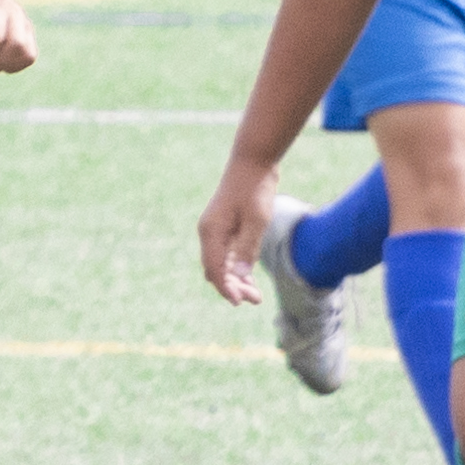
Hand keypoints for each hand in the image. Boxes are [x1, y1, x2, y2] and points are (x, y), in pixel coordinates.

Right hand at [198, 153, 281, 304]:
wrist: (253, 161)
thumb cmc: (255, 188)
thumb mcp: (256, 220)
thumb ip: (247, 248)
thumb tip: (240, 275)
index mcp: (211, 232)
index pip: (215, 269)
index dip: (227, 288)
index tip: (240, 302)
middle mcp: (209, 232)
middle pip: (216, 270)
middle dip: (233, 287)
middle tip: (255, 300)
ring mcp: (216, 229)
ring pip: (221, 264)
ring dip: (236, 280)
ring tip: (255, 296)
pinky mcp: (226, 226)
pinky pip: (226, 254)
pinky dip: (236, 267)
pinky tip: (249, 278)